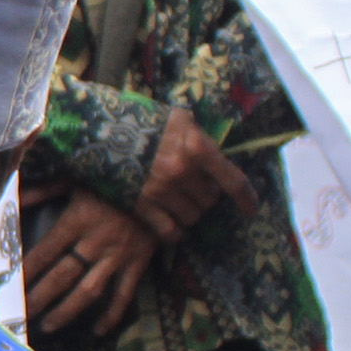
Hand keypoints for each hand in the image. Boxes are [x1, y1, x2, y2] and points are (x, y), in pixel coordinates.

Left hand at [23, 190, 158, 335]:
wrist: (161, 181)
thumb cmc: (113, 179)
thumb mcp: (77, 178)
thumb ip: (45, 190)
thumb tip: (16, 198)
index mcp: (77, 220)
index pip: (46, 251)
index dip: (28, 270)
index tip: (10, 286)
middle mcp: (95, 241)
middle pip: (62, 276)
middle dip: (40, 297)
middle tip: (21, 315)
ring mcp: (118, 255)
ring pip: (89, 290)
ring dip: (67, 311)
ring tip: (48, 326)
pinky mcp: (139, 262)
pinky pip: (125, 293)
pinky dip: (113, 314)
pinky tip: (99, 330)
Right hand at [130, 106, 252, 239]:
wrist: (99, 130)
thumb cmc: (142, 120)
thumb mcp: (178, 118)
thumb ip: (199, 135)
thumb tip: (214, 150)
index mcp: (197, 149)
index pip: (234, 182)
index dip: (247, 199)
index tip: (251, 209)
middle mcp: (183, 173)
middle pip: (210, 200)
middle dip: (205, 196)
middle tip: (194, 188)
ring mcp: (161, 192)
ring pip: (192, 216)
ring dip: (190, 212)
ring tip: (179, 202)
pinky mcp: (142, 206)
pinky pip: (169, 231)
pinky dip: (175, 232)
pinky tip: (173, 226)